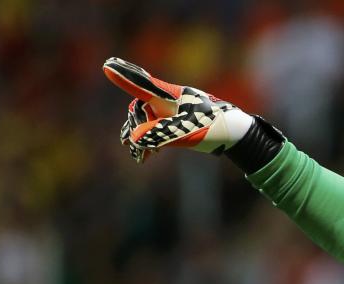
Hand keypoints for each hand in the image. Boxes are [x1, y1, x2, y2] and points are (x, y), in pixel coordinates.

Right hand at [103, 57, 252, 162]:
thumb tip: (134, 139)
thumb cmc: (214, 128)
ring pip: (146, 121)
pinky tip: (146, 157)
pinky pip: (154, 129)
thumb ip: (160, 134)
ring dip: (139, 138)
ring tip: (138, 156)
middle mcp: (168, 100)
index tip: (108, 64)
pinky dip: (148, 142)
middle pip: (140, 108)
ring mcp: (171, 111)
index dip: (124, 76)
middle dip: (134, 126)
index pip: (143, 84)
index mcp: (170, 96)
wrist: (235, 134)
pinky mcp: (175, 123)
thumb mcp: (187, 133)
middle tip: (134, 147)